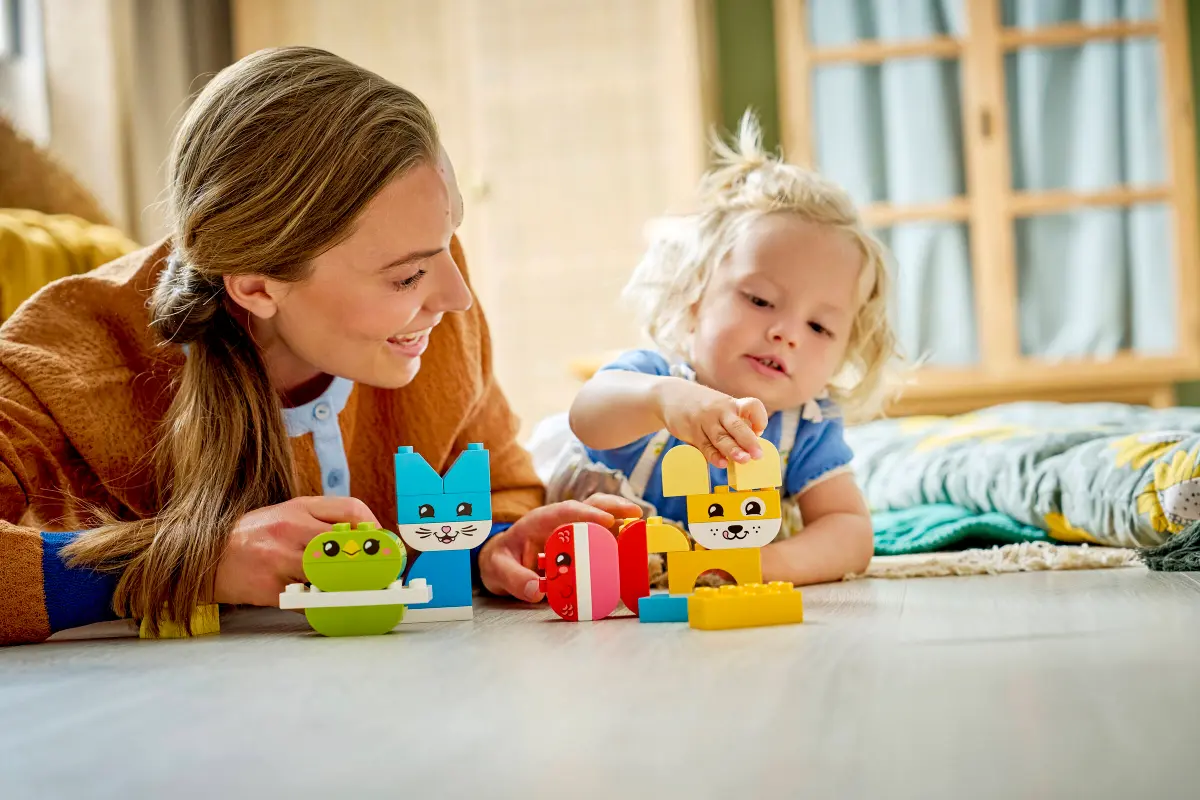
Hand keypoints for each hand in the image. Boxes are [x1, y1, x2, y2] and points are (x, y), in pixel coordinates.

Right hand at [213, 496, 377, 606]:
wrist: (207, 558)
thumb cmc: (253, 536)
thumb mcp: (286, 515)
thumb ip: (321, 521)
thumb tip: (364, 539)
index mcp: (299, 509)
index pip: (351, 510)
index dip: (374, 528)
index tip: (383, 545)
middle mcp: (291, 531)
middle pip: (346, 544)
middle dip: (370, 562)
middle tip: (383, 576)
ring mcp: (280, 560)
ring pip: (330, 575)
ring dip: (349, 587)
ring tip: (362, 594)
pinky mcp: (270, 589)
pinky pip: (308, 602)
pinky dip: (321, 607)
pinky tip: (328, 607)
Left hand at [479, 493, 642, 602]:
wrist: (500, 561)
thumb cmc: (499, 560)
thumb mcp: (498, 570)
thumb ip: (514, 579)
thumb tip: (537, 591)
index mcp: (538, 521)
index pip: (564, 511)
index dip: (586, 514)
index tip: (606, 521)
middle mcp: (559, 522)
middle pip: (588, 506)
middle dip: (613, 507)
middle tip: (636, 515)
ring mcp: (571, 531)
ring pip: (599, 519)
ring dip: (622, 522)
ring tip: (643, 531)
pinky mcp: (579, 543)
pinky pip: (601, 538)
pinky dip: (619, 542)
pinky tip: (634, 550)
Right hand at [658, 380, 767, 467]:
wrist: (670, 395)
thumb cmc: (703, 406)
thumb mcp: (721, 407)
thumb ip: (735, 424)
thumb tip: (750, 446)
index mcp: (732, 404)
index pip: (752, 406)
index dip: (760, 418)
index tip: (760, 430)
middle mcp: (720, 411)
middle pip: (737, 425)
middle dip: (748, 441)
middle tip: (757, 454)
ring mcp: (704, 421)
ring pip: (720, 437)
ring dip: (733, 450)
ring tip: (744, 460)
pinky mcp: (692, 431)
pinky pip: (704, 446)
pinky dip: (713, 455)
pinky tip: (721, 462)